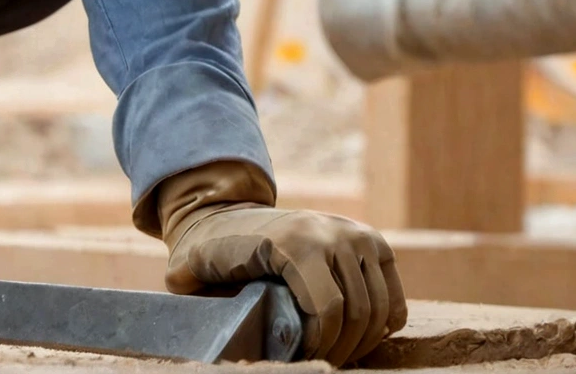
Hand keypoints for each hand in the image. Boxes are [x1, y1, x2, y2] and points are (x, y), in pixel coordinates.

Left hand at [163, 189, 405, 364]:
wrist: (230, 215)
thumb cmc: (212, 251)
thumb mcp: (192, 265)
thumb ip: (187, 282)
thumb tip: (183, 294)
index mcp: (294, 242)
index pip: (328, 311)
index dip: (321, 346)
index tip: (303, 356)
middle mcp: (331, 232)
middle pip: (358, 313)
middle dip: (341, 348)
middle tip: (320, 360)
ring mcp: (355, 234)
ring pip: (378, 309)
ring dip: (361, 341)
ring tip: (335, 352)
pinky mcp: (371, 240)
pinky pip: (392, 297)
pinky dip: (383, 322)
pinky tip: (358, 335)